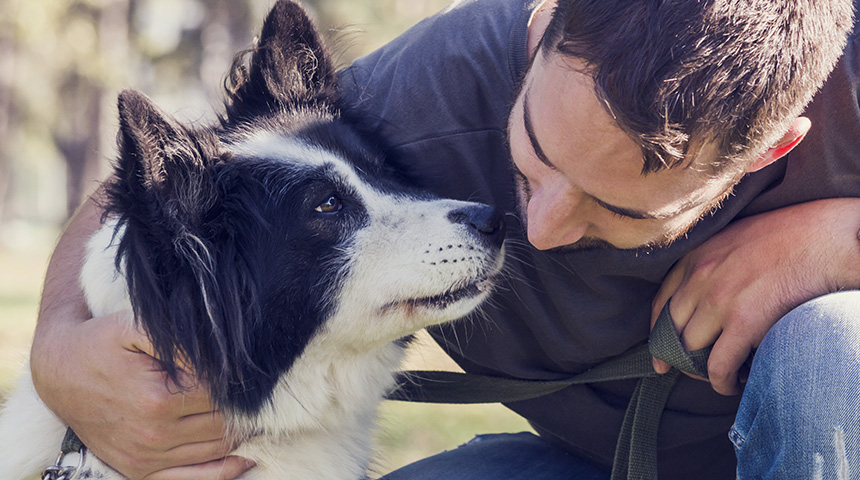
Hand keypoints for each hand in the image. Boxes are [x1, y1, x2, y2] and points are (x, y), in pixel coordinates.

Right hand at [30, 311, 252, 478]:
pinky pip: (192, 478)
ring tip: (260, 414)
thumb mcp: (137, 326)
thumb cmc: (101, 342)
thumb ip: (181, 339)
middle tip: (265, 391)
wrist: (59, 371)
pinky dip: (224, 470)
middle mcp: (154, 435)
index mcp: (158, 400)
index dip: (242, 381)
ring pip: (216, 451)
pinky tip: (247, 455)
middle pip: (224, 424)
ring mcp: (146, 457)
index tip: (256, 370)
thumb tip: (223, 354)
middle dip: (248, 407)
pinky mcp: (140, 470)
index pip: (223, 394)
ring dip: (242, 434)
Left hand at [651, 198, 859, 395]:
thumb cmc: (792, 236)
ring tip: (720, 377)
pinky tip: (733, 384)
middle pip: (672, 330)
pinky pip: (718, 366)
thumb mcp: (736, 239)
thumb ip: (715, 265)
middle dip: (679, 357)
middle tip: (693, 372)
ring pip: (691, 350)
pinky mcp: (744, 321)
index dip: (658, 334)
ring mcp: (719, 299)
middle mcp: (700, 277)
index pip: (661, 303)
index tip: (659, 355)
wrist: (828, 238)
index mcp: (696, 256)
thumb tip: (708, 297)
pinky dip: (721, 382)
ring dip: (701, 371)